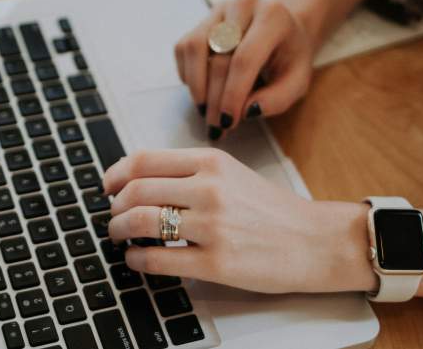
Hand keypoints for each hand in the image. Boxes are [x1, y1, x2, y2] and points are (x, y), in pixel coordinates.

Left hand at [103, 148, 372, 293]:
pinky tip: (136, 260)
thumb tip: (141, 181)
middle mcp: (209, 189)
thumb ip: (191, 173)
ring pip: (140, 222)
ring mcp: (212, 226)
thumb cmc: (273, 210)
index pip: (144, 159)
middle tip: (112, 217)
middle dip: (113, 207)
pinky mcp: (216, 263)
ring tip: (119, 237)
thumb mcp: (233, 174)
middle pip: (135, 191)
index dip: (115, 173)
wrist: (315, 241)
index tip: (107, 186)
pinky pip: (158, 259)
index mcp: (211, 162)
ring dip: (118, 231)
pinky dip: (136, 260)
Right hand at [174, 0, 313, 139]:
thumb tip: (246, 111)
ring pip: (194, 48)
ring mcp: (219, 10)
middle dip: (215, 99)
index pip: (245, 58)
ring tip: (206, 110)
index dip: (232, 94)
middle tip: (216, 126)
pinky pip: (184, 48)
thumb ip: (277, 99)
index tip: (228, 122)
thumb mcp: (297, 82)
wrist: (283, 30)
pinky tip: (203, 90)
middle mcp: (243, 5)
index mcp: (273, 17)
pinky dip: (188, 74)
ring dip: (196, 86)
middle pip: (219, 58)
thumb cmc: (290, 58)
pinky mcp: (202, 19)